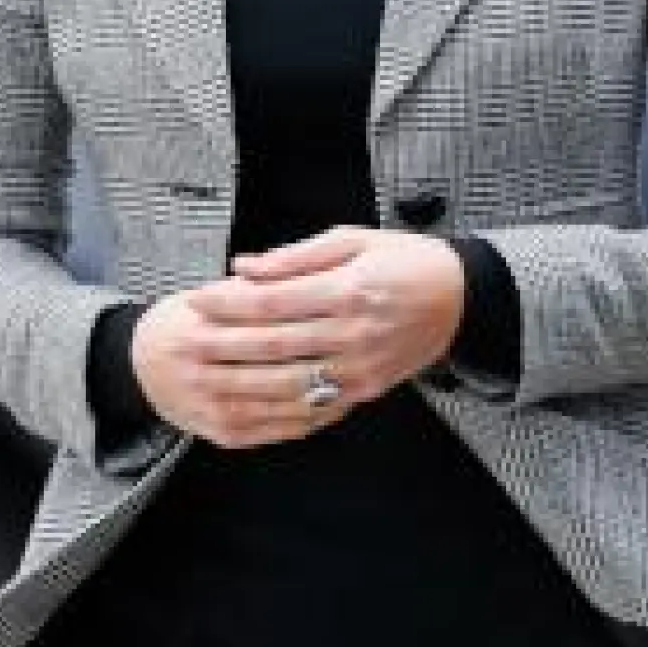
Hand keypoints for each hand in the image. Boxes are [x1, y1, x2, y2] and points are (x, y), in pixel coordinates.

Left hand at [130, 227, 465, 447]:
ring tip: (205, 375)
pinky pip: (314, 404)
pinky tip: (247, 402)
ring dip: (240, 381)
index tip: (196, 299)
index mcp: (349, 288)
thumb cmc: (404, 260)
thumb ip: (295, 257)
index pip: (274, 300)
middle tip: (186, 340)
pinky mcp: (367, 390)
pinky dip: (276, 405)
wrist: (461, 299)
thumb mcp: (353, 240)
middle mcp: (355, 332)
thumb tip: (243, 267)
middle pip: (274, 344)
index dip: (229, 302)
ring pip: (288, 382)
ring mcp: (361, 367)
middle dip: (224, 343)